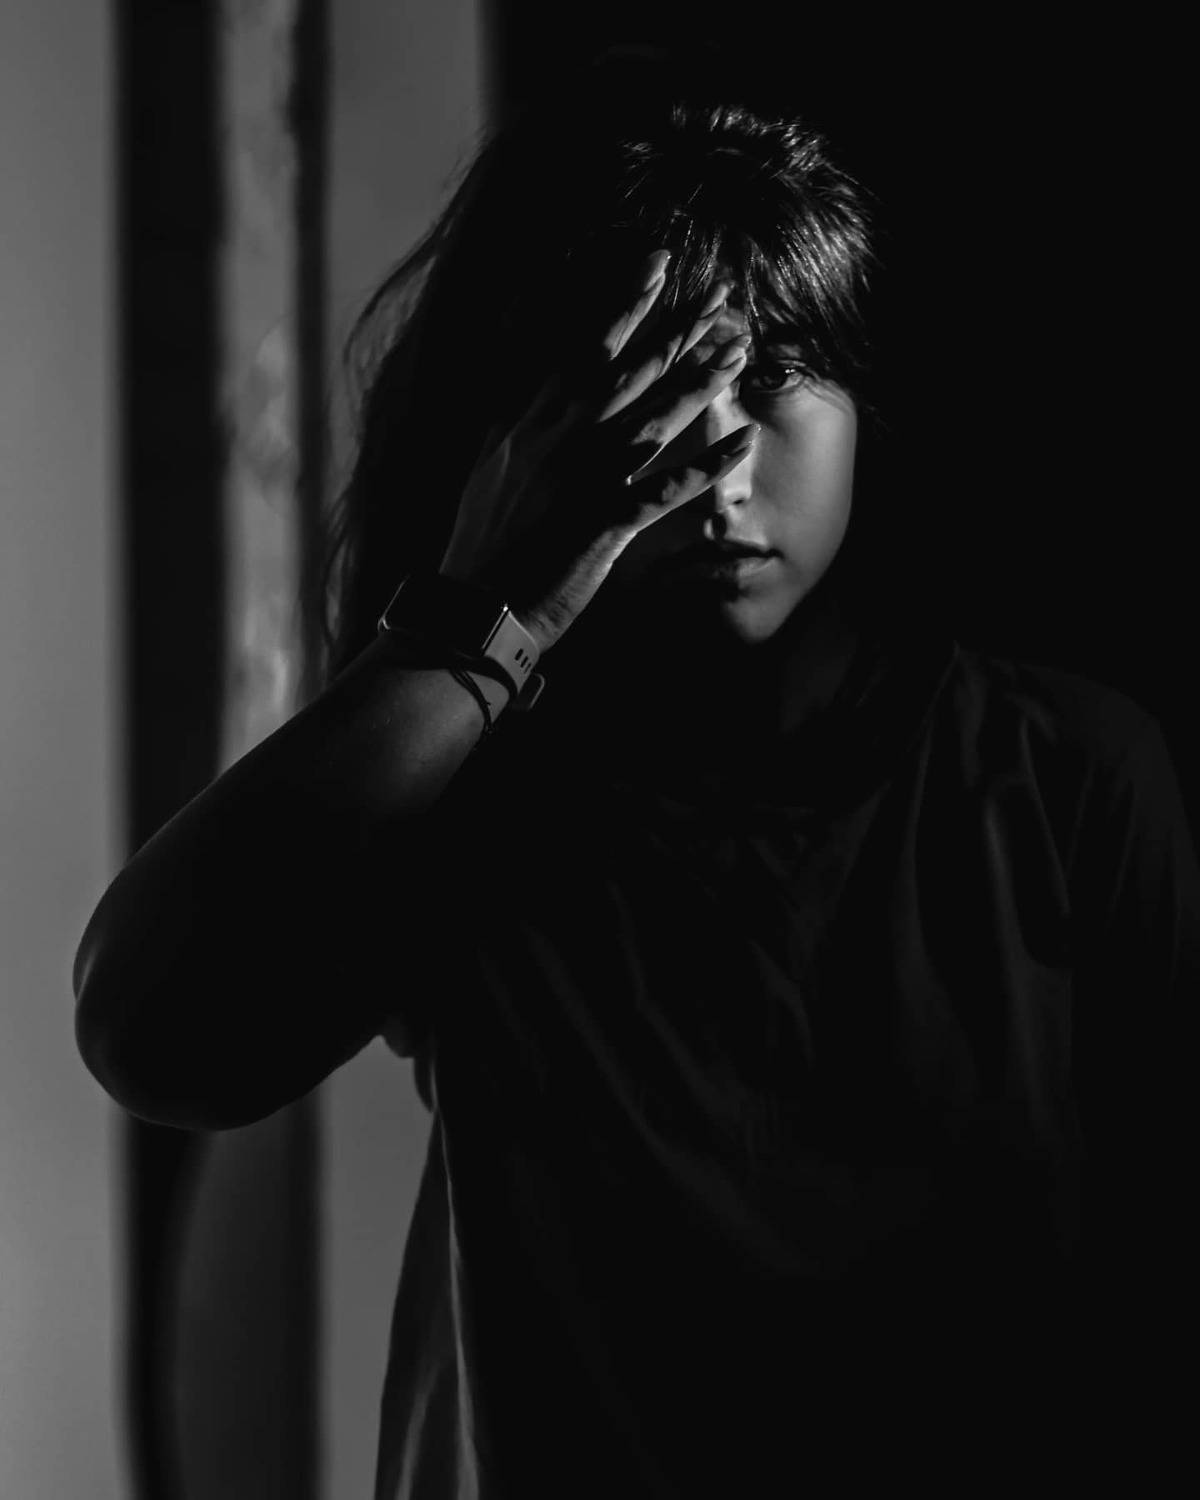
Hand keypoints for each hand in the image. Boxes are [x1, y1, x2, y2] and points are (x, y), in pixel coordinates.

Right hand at [438, 250, 756, 651]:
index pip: (586, 351)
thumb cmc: (481, 547)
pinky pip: (669, 490)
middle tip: (719, 293)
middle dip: (678, 330)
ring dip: (701, 383)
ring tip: (738, 350)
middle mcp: (562, 442)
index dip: (626, 306)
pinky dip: (709, 467)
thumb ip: (513, 430)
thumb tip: (523, 397)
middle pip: (631, 373)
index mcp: (533, 426)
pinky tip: (743, 442)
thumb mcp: (487, 472)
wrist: (474, 606)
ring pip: (654, 419)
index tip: (658, 265)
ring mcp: (585, 480)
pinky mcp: (606, 523)